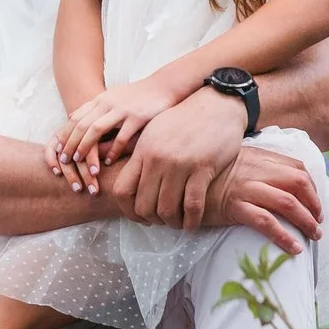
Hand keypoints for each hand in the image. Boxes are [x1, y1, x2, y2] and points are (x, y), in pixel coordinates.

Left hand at [47, 75, 182, 190]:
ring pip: (96, 130)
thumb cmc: (137, 95)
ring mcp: (122, 110)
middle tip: (64, 161)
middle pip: (81, 125)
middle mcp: (107, 103)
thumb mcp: (112, 97)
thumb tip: (72, 118)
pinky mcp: (137, 117)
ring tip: (81, 163)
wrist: (164, 86)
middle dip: (71, 144)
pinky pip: (121, 136)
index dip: (65, 134)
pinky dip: (113, 150)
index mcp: (100, 99)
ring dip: (86, 148)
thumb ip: (94, 108)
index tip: (58, 150)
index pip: (75, 118)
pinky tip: (108, 162)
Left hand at [101, 93, 317, 247]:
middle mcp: (157, 159)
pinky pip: (192, 205)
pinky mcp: (202, 168)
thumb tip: (112, 163)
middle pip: (144, 205)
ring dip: (171, 223)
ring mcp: (179, 164)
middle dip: (151, 220)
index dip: (128, 211)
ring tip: (177, 223)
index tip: (139, 217)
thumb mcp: (154, 131)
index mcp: (143, 151)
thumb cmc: (184, 120)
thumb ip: (136, 152)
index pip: (122, 190)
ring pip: (167, 209)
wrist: (217, 104)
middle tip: (161, 222)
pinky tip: (191, 223)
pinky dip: (190, 220)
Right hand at [197, 145, 325, 255]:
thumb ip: (254, 166)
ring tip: (313, 236)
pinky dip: (284, 236)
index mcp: (259, 158)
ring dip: (306, 221)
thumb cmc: (205, 175)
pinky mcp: (234, 206)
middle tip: (318, 223)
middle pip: (298, 184)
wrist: (176, 181)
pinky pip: (266, 222)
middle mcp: (255, 170)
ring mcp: (245, 188)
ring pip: (287, 203)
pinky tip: (294, 248)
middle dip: (315, 205)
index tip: (315, 204)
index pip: (297, 167)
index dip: (312, 187)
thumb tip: (274, 182)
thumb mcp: (233, 162)